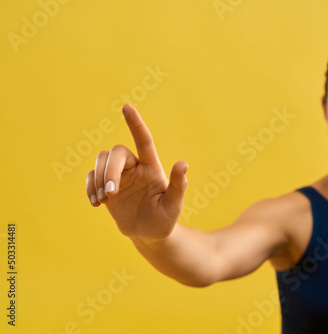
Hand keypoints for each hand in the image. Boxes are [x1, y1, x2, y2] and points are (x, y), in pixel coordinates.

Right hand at [85, 103, 187, 242]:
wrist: (149, 234)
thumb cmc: (164, 219)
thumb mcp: (173, 206)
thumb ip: (178, 186)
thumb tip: (183, 164)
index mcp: (151, 167)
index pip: (143, 140)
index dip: (135, 124)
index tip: (127, 107)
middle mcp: (134, 167)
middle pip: (115, 153)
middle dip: (109, 171)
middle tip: (110, 194)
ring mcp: (118, 176)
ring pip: (100, 161)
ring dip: (97, 179)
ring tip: (103, 200)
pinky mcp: (104, 186)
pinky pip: (90, 177)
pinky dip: (89, 187)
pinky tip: (96, 204)